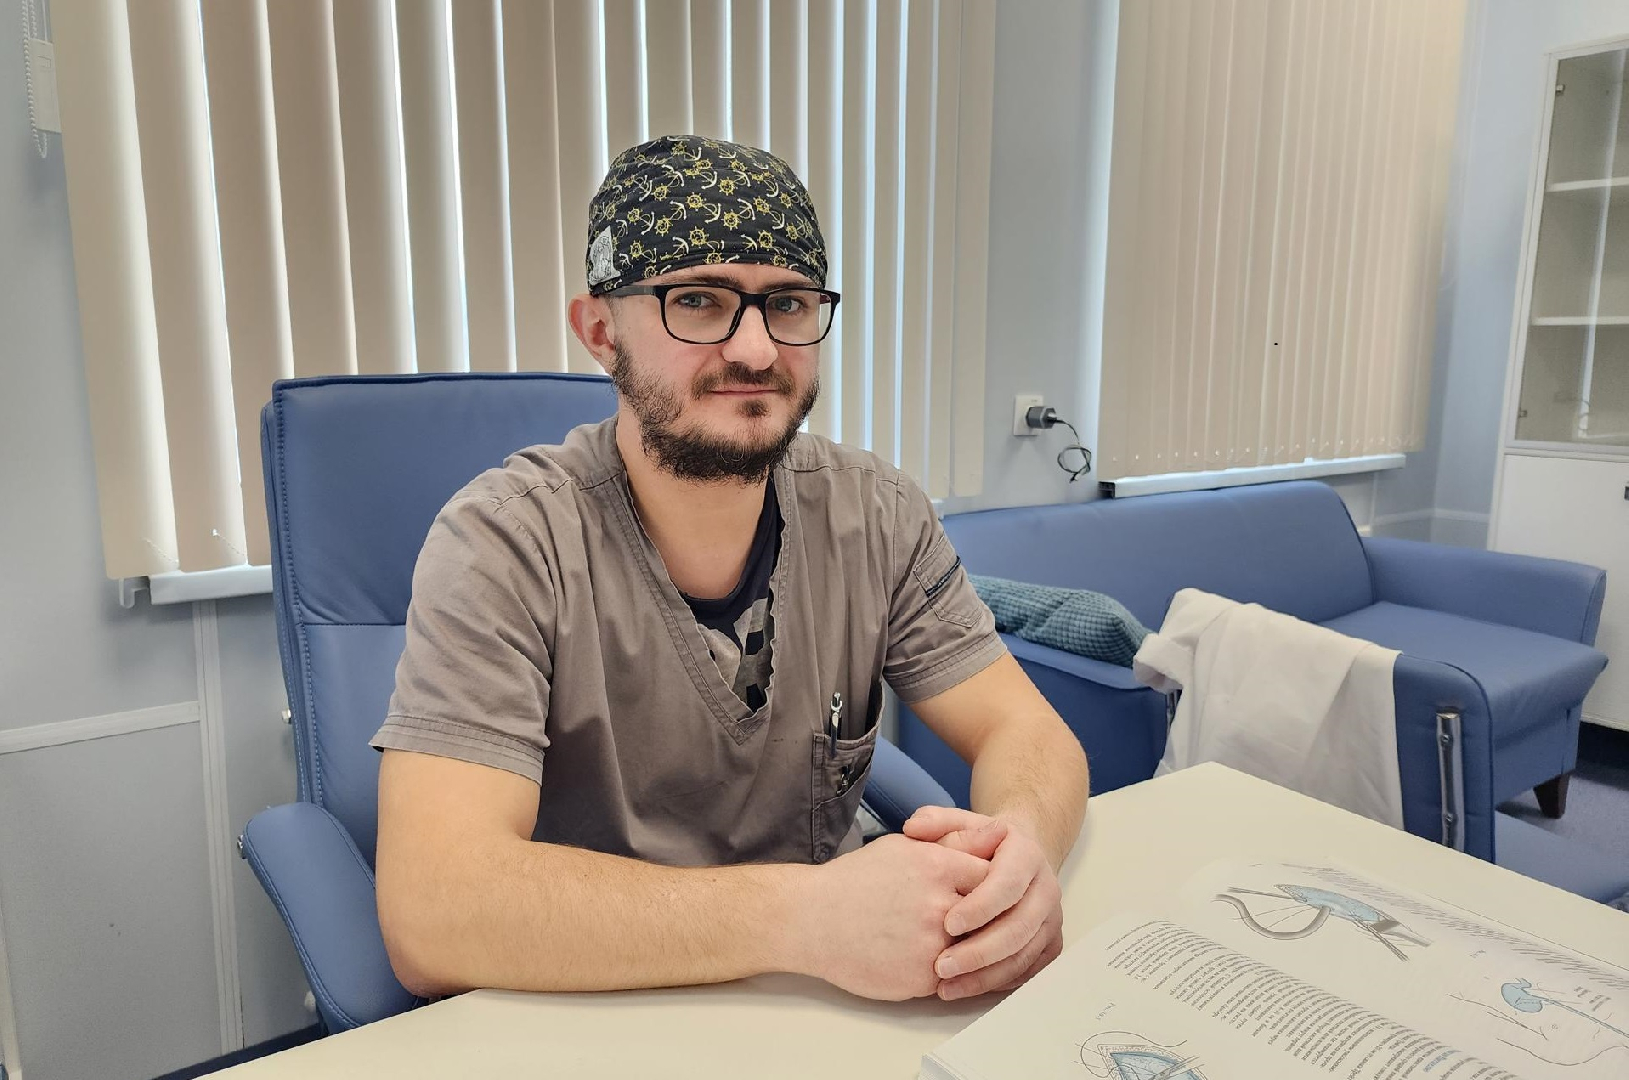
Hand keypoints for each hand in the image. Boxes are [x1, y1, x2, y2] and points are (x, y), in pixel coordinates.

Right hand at [801, 833, 993, 999]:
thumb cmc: (856, 881)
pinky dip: (944, 970)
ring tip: (933, 937)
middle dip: (981, 918)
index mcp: (938, 866)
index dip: (988, 885)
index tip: (974, 890)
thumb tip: (1001, 833)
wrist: (811, 921)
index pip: (993, 876)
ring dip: (964, 946)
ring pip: (974, 948)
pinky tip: (916, 956)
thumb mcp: (906, 846)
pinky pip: (954, 977)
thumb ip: (955, 840)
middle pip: (990, 915)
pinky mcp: (922, 978)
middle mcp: (939, 905)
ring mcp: (932, 945)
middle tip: (961, 917)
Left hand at [902, 806, 1063, 1000]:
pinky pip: (1029, 970)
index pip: (1007, 885)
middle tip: (942, 966)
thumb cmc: (983, 844)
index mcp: (1026, 856)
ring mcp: (1051, 919)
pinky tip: (966, 988)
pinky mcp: (1050, 943)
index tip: (948, 924)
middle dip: (980, 951)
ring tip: (946, 986)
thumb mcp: (961, 823)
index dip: (980, 907)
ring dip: (985, 976)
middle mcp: (1046, 888)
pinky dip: (997, 984)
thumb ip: (937, 822)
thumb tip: (914, 827)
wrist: (1019, 856)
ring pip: (1024, 955)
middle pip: (1019, 927)